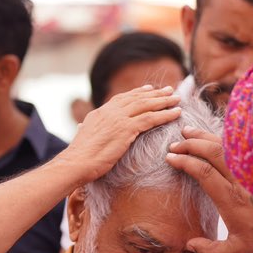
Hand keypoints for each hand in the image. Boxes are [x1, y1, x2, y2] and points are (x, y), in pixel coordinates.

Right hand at [54, 85, 181, 186]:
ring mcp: (118, 119)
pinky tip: (176, 113)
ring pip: (146, 106)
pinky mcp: (126, 129)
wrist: (75, 163)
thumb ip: (86, 129)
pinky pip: (150, 119)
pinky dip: (165, 115)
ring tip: (177, 99)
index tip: (149, 89)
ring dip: (164, 101)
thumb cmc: (78, 157)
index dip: (137, 93)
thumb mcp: (81, 137)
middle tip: (170, 90)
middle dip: (155, 94)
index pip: (122, 99)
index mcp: (100, 113)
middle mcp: (110, 112)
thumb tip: (82, 126)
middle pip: (137, 98)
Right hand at [165, 127, 252, 252]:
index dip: (186, 162)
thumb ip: (211, 252)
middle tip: (174, 144)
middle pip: (214, 152)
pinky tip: (210, 136)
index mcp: (232, 199)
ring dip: (204, 137)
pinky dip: (221, 138)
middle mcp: (241, 180)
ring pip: (226, 145)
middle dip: (191, 144)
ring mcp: (251, 171)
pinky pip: (238, 146)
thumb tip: (190, 245)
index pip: (205, 172)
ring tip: (187, 131)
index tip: (170, 158)